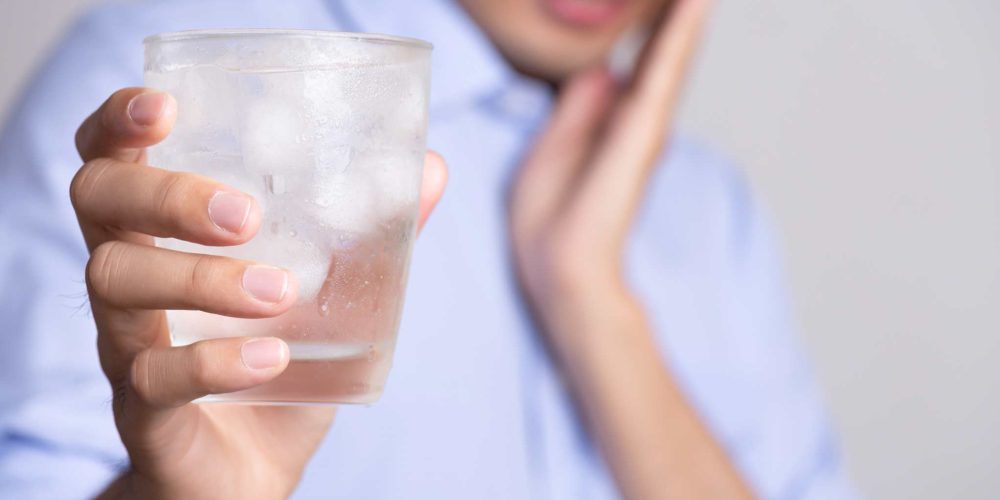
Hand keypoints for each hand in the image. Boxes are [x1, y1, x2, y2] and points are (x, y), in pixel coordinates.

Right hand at [71, 88, 446, 498]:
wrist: (254, 467)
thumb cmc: (279, 356)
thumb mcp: (330, 289)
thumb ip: (372, 232)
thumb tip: (432, 166)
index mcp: (164, 231)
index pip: (111, 155)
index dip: (121, 122)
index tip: (166, 107)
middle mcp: (130, 274)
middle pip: (100, 202)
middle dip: (167, 194)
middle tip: (246, 212)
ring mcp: (127, 342)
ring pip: (117, 284)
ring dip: (202, 279)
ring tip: (281, 292)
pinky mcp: (143, 409)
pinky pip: (154, 377)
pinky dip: (216, 363)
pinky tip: (274, 357)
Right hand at [510, 2, 751, 498]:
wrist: (573, 278)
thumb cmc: (559, 234)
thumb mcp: (557, 170)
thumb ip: (579, 116)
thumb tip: (604, 73)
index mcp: (633, 134)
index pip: (662, 66)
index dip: (679, 27)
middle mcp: (645, 128)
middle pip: (671, 59)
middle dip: (681, 18)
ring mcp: (637, 135)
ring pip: (660, 70)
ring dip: (673, 29)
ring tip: (682, 3)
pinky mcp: (622, 143)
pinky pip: (641, 89)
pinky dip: (654, 57)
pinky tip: (649, 40)